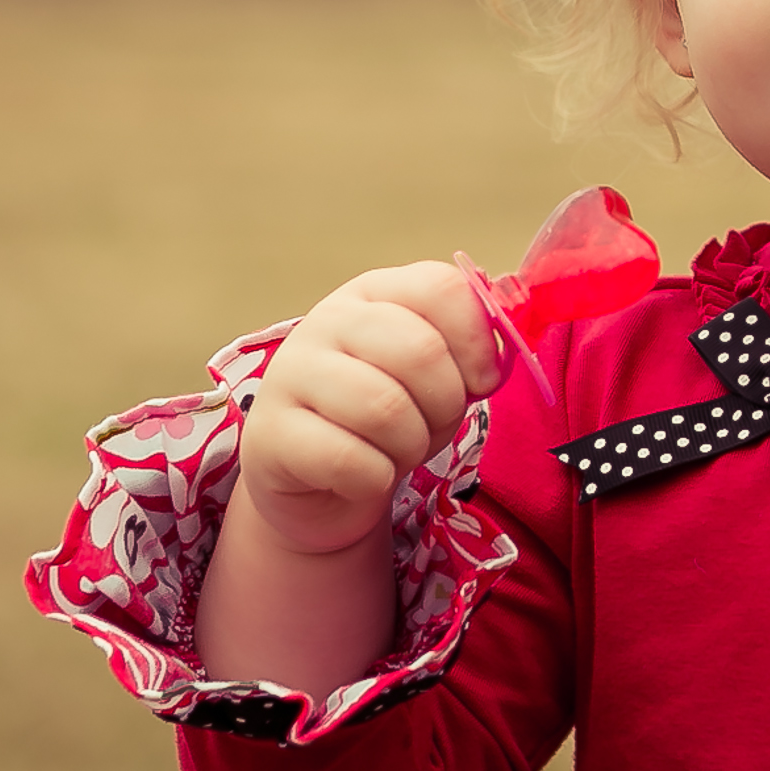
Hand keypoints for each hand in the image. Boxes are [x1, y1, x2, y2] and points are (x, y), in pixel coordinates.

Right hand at [236, 260, 505, 559]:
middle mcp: (327, 320)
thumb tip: (501, 357)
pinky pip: (350, 461)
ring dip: (411, 446)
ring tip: (398, 450)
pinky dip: (376, 479)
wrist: (318, 482)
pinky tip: (365, 476)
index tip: (481, 381)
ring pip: (386, 409)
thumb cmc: (388, 416)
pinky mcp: (269, 433)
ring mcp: (290, 373)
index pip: (441, 288)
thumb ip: (469, 349)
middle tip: (434, 425)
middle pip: (420, 351)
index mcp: (375, 292)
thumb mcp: (434, 374)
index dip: (477, 342)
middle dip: (446, 404)